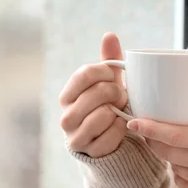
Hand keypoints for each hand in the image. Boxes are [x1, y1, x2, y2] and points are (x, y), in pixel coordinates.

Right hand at [59, 32, 127, 157]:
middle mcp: (66, 116)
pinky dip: (121, 129)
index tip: (114, 75)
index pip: (84, 74)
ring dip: (118, 111)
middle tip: (122, 96)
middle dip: (116, 92)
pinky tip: (121, 126)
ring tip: (121, 111)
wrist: (108, 141)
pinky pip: (111, 135)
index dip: (105, 72)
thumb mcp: (109, 83)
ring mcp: (75, 135)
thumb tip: (110, 35)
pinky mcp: (88, 152)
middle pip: (96, 93)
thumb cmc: (108, 106)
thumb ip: (109, 61)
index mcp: (67, 95)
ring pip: (102, 115)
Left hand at [127, 91, 187, 187]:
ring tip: (168, 145)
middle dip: (153, 141)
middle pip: (168, 152)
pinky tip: (184, 165)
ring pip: (174, 168)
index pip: (175, 135)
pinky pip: (184, 185)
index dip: (151, 128)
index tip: (135, 121)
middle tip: (146, 130)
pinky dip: (179, 173)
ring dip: (167, 156)